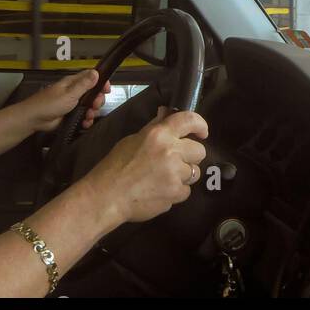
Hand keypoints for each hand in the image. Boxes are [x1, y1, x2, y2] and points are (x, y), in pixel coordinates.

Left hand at [14, 69, 110, 134]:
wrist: (35, 119)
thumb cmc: (49, 104)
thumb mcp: (69, 93)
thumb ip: (84, 84)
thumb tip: (96, 72)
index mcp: (73, 83)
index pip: (91, 77)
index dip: (101, 82)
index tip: (107, 89)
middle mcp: (74, 92)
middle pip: (93, 93)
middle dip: (97, 100)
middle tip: (94, 105)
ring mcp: (73, 104)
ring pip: (90, 106)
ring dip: (92, 112)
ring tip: (88, 116)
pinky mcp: (71, 115)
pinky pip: (84, 116)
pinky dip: (86, 120)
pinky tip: (85, 123)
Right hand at [86, 106, 208, 224]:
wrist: (107, 196)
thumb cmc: (115, 167)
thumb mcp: (133, 140)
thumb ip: (154, 128)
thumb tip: (166, 113)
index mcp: (158, 134)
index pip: (189, 120)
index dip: (200, 124)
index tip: (202, 131)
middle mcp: (170, 152)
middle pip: (199, 151)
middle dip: (190, 156)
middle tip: (174, 161)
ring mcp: (175, 174)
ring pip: (194, 173)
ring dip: (183, 175)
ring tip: (163, 178)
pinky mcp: (175, 193)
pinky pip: (186, 191)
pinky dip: (176, 192)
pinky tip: (160, 191)